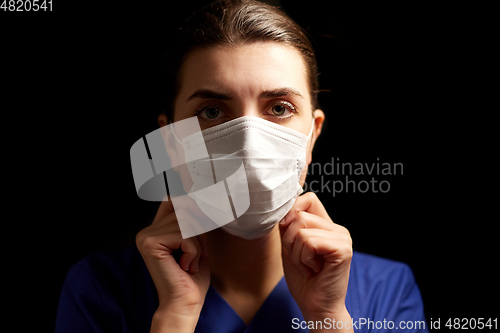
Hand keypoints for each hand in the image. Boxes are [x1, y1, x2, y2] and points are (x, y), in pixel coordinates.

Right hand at [136, 196, 209, 331]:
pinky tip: (185, 266)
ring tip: (190, 262)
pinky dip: (193, 251)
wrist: (185, 303)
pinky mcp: (151, 244)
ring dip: (197, 244)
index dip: (188, 201)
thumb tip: (198, 197)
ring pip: (186, 222)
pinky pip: (184, 235)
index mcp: (155, 230)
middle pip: (183, 210)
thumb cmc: (192, 278)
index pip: (173, 200)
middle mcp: (147, 231)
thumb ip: (193, 221)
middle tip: (195, 255)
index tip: (200, 208)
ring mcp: (146, 237)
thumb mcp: (196, 242)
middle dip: (199, 232)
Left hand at [279, 192, 352, 327]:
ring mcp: (342, 238)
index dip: (292, 211)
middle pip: (300, 215)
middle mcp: (337, 229)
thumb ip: (288, 226)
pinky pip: (310, 242)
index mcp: (326, 226)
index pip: (308, 199)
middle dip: (290, 240)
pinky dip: (304, 259)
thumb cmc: (304, 280)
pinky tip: (314, 270)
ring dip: (297, 253)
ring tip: (308, 266)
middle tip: (301, 260)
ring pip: (302, 229)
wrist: (316, 307)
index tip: (288, 232)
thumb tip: (283, 208)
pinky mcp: (343, 249)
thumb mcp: (290, 247)